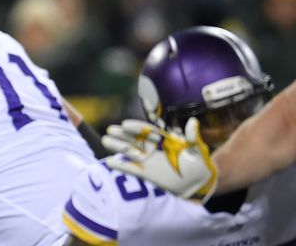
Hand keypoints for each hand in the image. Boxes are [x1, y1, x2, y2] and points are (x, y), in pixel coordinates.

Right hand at [102, 118, 216, 200]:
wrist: (198, 183)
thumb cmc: (200, 164)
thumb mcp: (198, 149)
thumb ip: (192, 137)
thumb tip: (193, 122)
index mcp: (163, 140)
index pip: (147, 132)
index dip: (136, 128)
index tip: (125, 125)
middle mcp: (153, 149)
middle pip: (135, 140)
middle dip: (122, 135)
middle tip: (110, 130)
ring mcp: (149, 161)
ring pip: (130, 152)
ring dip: (118, 147)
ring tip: (105, 140)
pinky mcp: (146, 174)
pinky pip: (131, 169)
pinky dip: (121, 165)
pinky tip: (110, 161)